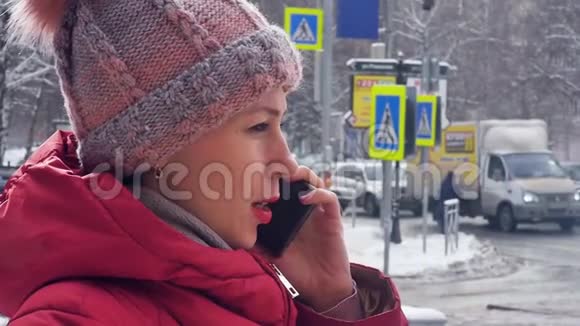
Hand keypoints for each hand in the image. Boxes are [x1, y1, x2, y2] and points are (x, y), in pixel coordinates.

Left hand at [255, 166, 352, 311]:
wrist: (320, 286)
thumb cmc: (296, 269)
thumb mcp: (270, 253)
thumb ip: (255, 242)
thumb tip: (233, 234)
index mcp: (287, 213)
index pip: (280, 185)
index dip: (272, 174)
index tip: (258, 170)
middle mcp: (302, 208)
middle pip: (296, 176)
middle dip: (286, 167)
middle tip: (275, 166)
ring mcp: (318, 211)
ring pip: (313, 181)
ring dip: (303, 174)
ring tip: (291, 175)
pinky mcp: (332, 218)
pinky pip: (329, 198)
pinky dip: (318, 193)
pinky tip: (305, 198)